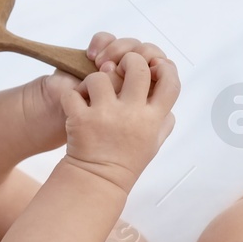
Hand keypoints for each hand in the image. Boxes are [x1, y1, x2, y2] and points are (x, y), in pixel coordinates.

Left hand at [59, 41, 179, 192]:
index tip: (153, 67)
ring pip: (101, 75)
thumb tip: (167, 97)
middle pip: (137, 65)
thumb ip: (163, 120)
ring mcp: (106, 116)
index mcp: (153, 119)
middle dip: (127, 60)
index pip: (171, 81)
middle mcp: (132, 115)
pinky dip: (72, 96)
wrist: (98, 181)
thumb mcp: (154, 142)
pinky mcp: (81, 119)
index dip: (164, 67)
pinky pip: (73, 92)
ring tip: (93, 95)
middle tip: (119, 69)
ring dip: (94, 80)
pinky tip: (77, 105)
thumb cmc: (126, 159)